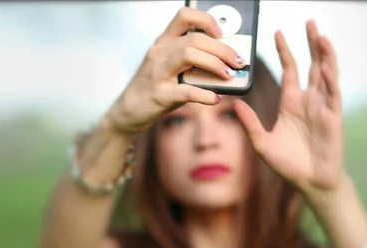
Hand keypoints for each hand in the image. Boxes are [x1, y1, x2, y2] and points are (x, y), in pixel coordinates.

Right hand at [105, 7, 245, 134]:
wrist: (129, 111)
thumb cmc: (155, 87)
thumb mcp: (170, 67)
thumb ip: (192, 60)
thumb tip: (226, 62)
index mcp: (164, 42)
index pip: (184, 16)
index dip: (206, 20)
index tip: (222, 33)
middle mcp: (159, 52)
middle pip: (195, 39)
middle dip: (222, 49)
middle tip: (238, 61)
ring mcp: (158, 72)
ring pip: (189, 55)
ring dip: (215, 64)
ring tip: (229, 75)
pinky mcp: (160, 94)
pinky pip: (187, 91)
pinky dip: (205, 95)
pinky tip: (215, 98)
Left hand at [235, 21, 343, 194]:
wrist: (309, 182)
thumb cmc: (288, 164)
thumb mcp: (262, 143)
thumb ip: (250, 123)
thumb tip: (235, 104)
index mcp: (291, 103)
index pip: (290, 70)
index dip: (285, 51)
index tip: (278, 31)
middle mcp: (308, 101)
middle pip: (311, 64)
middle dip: (311, 43)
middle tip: (310, 22)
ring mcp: (322, 108)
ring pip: (326, 75)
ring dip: (325, 56)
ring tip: (321, 36)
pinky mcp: (333, 118)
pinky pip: (332, 96)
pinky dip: (328, 81)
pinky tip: (323, 69)